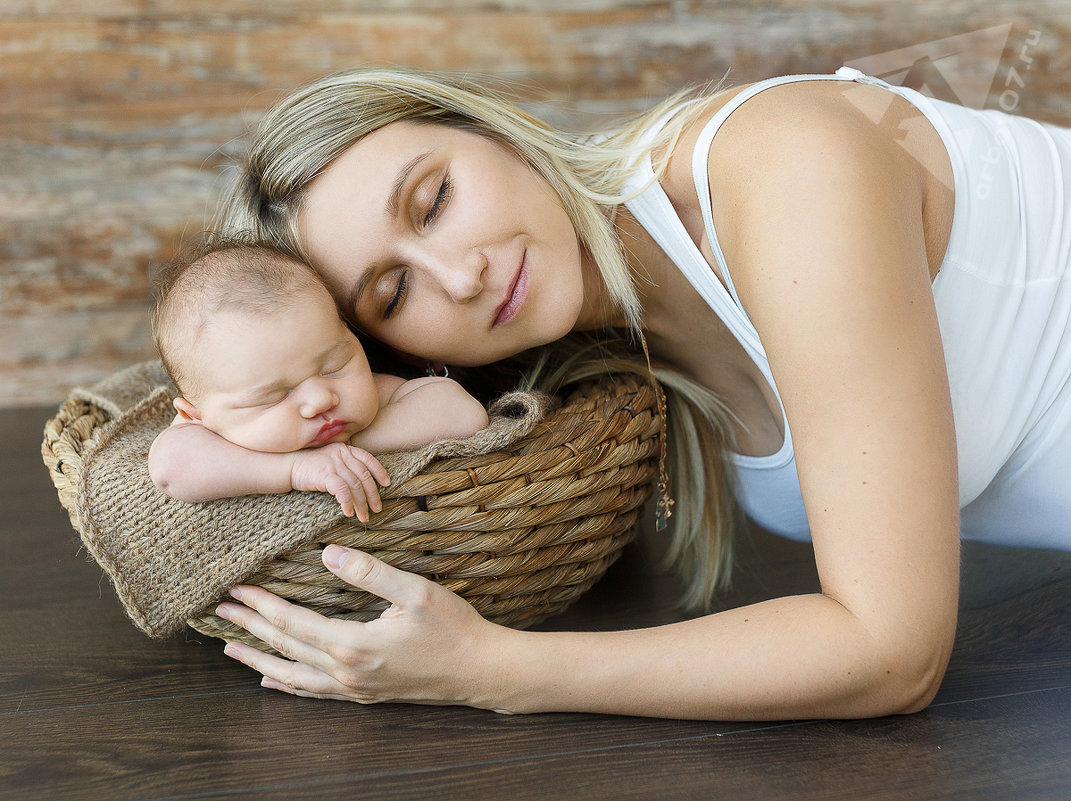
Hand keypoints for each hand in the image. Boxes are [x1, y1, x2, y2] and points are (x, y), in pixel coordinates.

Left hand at [216, 546, 508, 709]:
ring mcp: (355, 689)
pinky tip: (274, 682)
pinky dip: (289, 685)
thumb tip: (328, 554)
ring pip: (293, 677)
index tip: (237, 589)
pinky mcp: (367, 695)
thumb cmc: (453, 627)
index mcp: (353, 644)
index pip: (293, 622)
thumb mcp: (415, 591)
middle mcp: (347, 673)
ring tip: (232, 650)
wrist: (482, 670)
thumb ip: (370, 572)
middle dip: (251, 629)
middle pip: (286, 648)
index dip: (262, 604)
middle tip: (221, 611)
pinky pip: (315, 693)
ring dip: (260, 661)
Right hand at [289, 444, 389, 519]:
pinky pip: (342, 490)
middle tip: (376, 509)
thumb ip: (345, 466)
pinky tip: (348, 512)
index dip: (379, 471)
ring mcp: (333, 464)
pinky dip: (348, 502)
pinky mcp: (325, 475)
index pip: (368, 459)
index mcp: (345, 449)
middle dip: (373, 494)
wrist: (288, 466)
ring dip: (361, 503)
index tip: (387, 484)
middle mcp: (341, 454)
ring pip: (355, 485)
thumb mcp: (331, 461)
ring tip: (364, 516)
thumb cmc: (310, 467)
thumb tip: (362, 483)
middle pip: (364, 476)